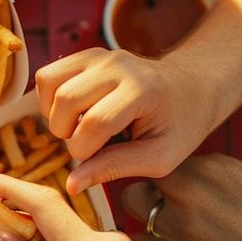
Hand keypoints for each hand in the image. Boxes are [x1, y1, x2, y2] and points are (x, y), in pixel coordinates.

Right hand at [34, 48, 227, 192]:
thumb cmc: (179, 126)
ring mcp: (99, 55)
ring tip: (79, 128)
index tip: (97, 159)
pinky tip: (73, 114)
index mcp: (142, 90)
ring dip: (54, 115)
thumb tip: (71, 185)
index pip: (94, 122)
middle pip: (66, 100)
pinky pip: (47, 75)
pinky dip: (49, 99)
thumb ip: (114, 168)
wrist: (193, 88)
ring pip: (50, 83)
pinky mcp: (86, 55)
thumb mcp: (159, 158)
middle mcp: (117, 64)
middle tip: (89, 145)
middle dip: (66, 133)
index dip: (85, 151)